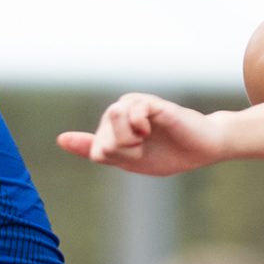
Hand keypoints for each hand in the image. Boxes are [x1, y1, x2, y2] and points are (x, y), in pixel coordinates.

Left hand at [59, 94, 226, 176]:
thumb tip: (60, 139)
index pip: (95, 147)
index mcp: (113, 131)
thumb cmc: (170, 154)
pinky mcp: (150, 102)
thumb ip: (97, 150)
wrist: (203, 149)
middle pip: (102, 137)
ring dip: (129, 139)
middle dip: (124, 151)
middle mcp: (120, 114)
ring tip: (146, 139)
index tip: (104, 150)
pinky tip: (147, 129)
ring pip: (112, 118)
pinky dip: (137, 124)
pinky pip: (130, 109)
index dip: (101, 153)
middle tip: (145, 149)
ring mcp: (134, 106)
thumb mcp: (130, 161)